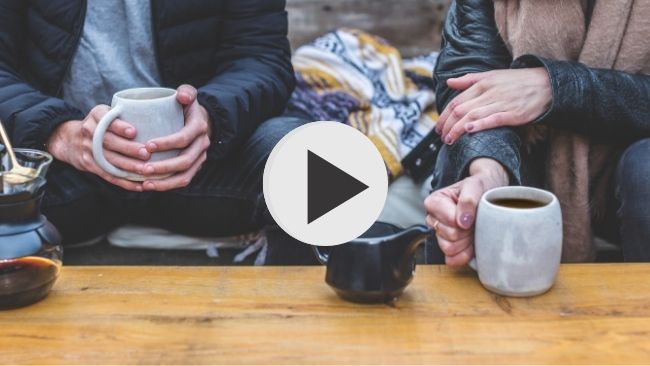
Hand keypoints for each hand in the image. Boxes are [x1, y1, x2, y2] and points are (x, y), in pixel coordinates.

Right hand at [47, 106, 150, 190]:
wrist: (68, 139)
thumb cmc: (99, 125)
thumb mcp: (104, 113)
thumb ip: (122, 116)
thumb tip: (153, 120)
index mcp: (96, 116)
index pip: (107, 120)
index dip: (120, 127)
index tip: (134, 132)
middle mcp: (90, 131)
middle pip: (109, 141)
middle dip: (128, 149)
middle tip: (146, 154)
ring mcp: (88, 149)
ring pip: (109, 160)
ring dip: (128, 167)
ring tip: (145, 170)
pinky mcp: (89, 164)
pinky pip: (108, 175)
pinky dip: (124, 182)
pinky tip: (139, 185)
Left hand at [141, 84, 210, 190]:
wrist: (200, 121)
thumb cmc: (186, 107)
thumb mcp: (189, 95)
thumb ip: (187, 92)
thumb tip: (181, 96)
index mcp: (199, 128)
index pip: (184, 138)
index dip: (167, 143)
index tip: (147, 145)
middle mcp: (202, 145)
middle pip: (185, 161)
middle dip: (163, 167)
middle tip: (142, 168)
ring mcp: (199, 159)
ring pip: (185, 175)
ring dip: (164, 182)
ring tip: (144, 183)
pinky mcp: (194, 168)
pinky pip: (182, 181)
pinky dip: (166, 186)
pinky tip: (148, 186)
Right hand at [424, 158, 508, 265]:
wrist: (488, 193)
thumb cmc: (480, 187)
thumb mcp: (476, 186)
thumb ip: (468, 200)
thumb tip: (462, 221)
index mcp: (434, 202)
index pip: (449, 221)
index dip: (464, 220)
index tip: (472, 213)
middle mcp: (433, 219)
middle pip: (449, 236)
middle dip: (466, 231)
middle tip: (475, 220)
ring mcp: (439, 234)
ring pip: (450, 248)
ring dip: (466, 242)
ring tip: (473, 229)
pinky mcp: (448, 247)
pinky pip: (452, 259)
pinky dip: (465, 254)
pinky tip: (472, 243)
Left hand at [436, 68, 551, 144]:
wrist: (547, 84)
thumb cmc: (517, 81)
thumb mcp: (492, 75)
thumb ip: (469, 80)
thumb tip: (449, 82)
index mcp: (482, 84)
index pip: (456, 101)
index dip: (444, 115)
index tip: (438, 127)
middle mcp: (489, 93)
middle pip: (460, 110)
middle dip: (447, 125)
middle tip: (441, 137)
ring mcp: (501, 103)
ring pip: (472, 116)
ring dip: (457, 129)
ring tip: (449, 140)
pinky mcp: (513, 114)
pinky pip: (493, 119)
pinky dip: (479, 124)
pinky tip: (468, 130)